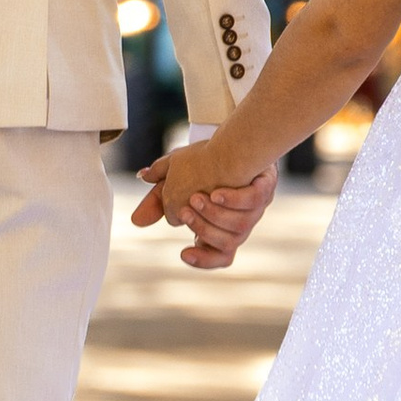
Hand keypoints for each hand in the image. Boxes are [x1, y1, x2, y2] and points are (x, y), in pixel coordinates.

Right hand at [130, 148, 276, 271]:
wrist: (235, 141)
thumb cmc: (204, 166)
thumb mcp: (175, 184)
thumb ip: (157, 201)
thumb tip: (136, 220)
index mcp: (224, 228)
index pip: (220, 257)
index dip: (203, 259)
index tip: (183, 253)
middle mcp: (243, 223)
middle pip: (227, 243)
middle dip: (204, 229)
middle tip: (186, 210)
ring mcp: (256, 208)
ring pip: (240, 226)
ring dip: (216, 215)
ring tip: (197, 197)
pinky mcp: (264, 187)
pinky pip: (254, 199)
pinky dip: (235, 199)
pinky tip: (217, 192)